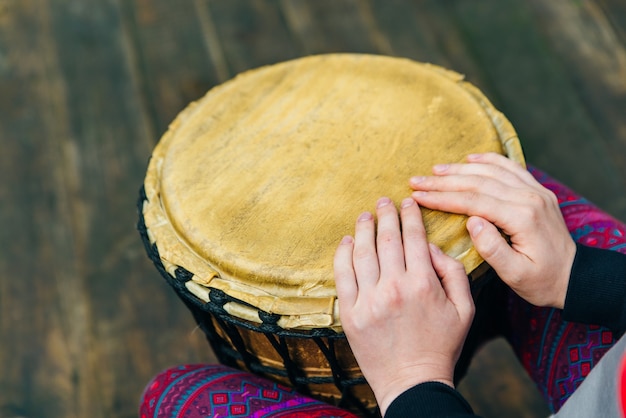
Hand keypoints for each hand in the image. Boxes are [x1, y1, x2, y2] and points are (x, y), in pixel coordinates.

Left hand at [334, 197, 474, 414]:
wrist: (413, 382)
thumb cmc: (442, 346)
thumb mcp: (465, 309)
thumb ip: (454, 272)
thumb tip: (432, 247)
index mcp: (423, 284)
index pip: (414, 238)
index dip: (410, 216)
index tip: (407, 202)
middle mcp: (394, 287)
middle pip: (387, 239)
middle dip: (386, 215)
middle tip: (383, 201)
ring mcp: (369, 300)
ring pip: (362, 253)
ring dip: (363, 229)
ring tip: (364, 216)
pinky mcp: (351, 314)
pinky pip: (342, 276)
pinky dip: (343, 254)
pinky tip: (346, 242)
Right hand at [410, 152, 575, 308]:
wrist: (575, 277)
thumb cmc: (542, 281)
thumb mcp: (515, 275)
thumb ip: (492, 248)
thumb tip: (471, 221)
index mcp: (522, 218)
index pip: (473, 201)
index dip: (442, 197)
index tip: (418, 196)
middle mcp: (530, 197)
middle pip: (478, 182)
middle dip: (443, 181)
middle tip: (416, 181)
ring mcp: (536, 191)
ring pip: (492, 170)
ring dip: (460, 168)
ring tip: (434, 170)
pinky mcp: (538, 190)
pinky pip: (510, 167)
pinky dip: (489, 159)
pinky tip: (470, 158)